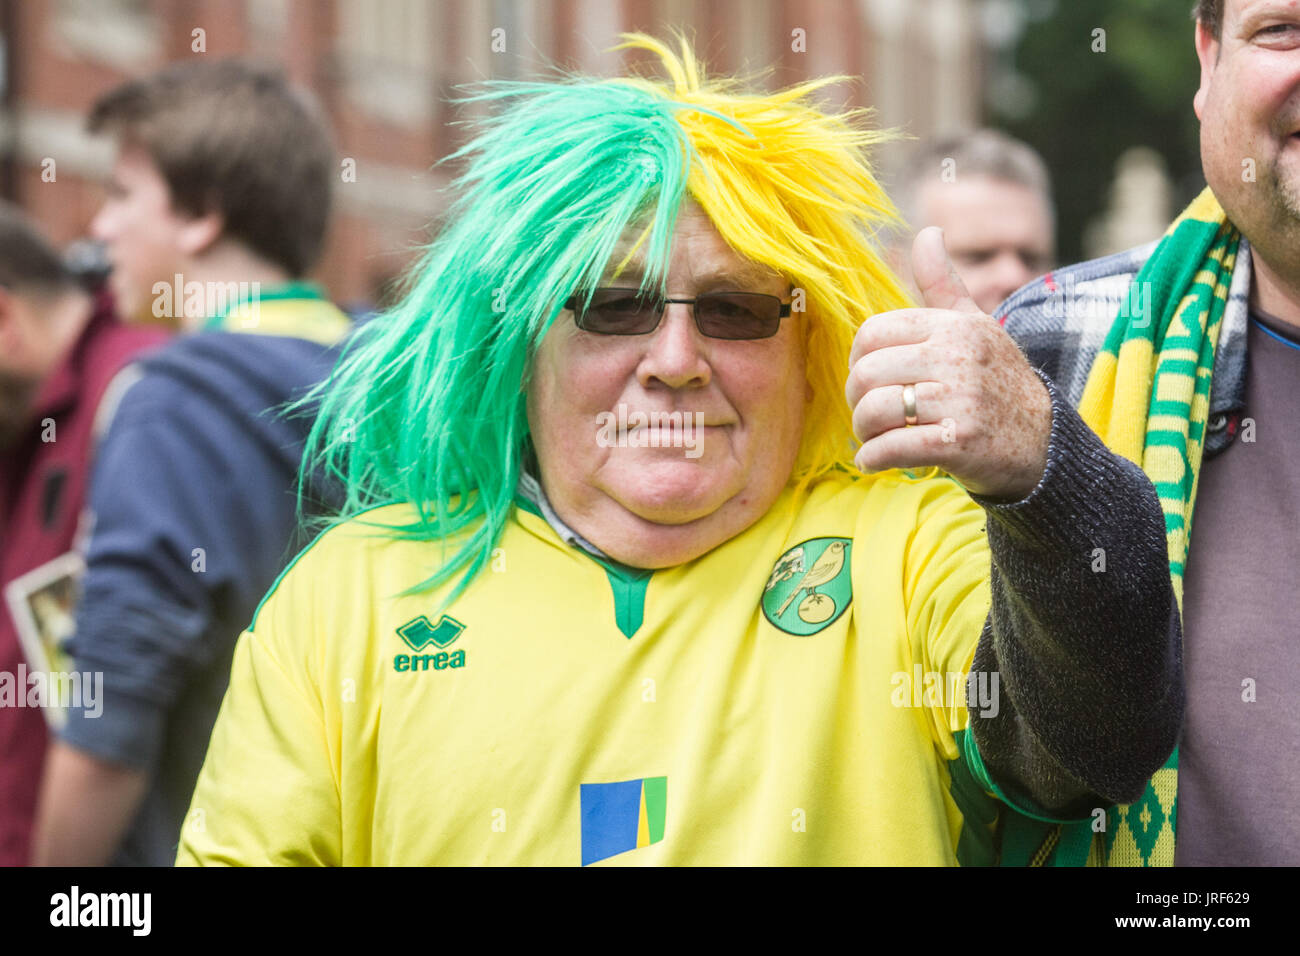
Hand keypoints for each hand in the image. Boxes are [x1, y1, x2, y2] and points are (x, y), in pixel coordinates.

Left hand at [845, 227, 1051, 499]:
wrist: (1044, 443)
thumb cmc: (998, 381)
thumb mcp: (976, 325)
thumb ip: (942, 283)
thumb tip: (927, 231)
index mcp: (954, 326)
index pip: (872, 334)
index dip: (857, 360)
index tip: (868, 379)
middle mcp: (957, 357)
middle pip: (867, 373)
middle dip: (856, 400)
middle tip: (868, 414)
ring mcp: (960, 400)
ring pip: (875, 410)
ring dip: (863, 431)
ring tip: (872, 437)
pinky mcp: (959, 442)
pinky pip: (892, 448)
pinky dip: (873, 459)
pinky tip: (873, 461)